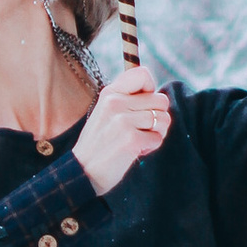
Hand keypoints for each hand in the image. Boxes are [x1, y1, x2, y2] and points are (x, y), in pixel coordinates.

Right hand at [75, 70, 172, 196]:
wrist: (82, 172)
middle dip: (158, 117)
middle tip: (142, 129)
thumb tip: (159, 95)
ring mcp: (122, 121)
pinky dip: (151, 147)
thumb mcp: (106, 113)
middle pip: (161, 100)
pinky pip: (158, 138)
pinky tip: (135, 151)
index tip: (143, 105)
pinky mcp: (130, 140)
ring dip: (156, 133)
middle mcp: (115, 103)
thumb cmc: (99, 143)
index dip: (151, 90)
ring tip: (138, 140)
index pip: (143, 74)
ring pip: (163, 119)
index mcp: (110, 93)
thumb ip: (127, 99)